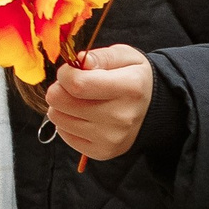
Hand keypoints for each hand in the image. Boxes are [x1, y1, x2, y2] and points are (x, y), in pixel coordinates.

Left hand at [46, 44, 153, 161]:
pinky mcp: (101, 152)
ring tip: (80, 100)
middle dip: (59, 88)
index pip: (77, 84)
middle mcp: (122, 117)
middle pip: (61, 102)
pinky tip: (83, 116)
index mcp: (130, 87)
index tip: (71, 71)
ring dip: (62, 106)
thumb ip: (101, 56)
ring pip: (58, 118)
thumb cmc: (133, 78)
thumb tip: (80, 60)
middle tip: (73, 85)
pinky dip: (67, 122)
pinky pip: (63, 134)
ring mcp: (111, 138)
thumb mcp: (125, 57)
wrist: (151, 109)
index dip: (65, 74)